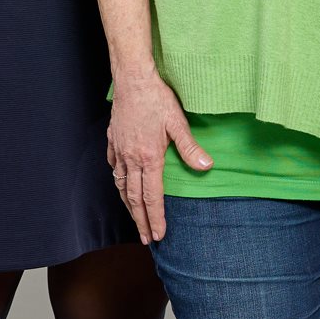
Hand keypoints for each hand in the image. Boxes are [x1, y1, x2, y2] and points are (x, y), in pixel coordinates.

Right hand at [105, 70, 210, 244]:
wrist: (132, 79)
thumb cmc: (157, 98)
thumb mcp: (178, 122)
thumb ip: (190, 148)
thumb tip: (206, 166)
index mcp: (149, 157)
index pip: (152, 196)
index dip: (156, 218)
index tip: (158, 234)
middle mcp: (131, 159)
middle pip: (134, 198)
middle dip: (140, 220)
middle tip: (146, 239)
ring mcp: (119, 151)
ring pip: (121, 185)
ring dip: (128, 205)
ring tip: (135, 218)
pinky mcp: (113, 141)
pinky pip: (114, 168)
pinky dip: (119, 181)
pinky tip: (122, 184)